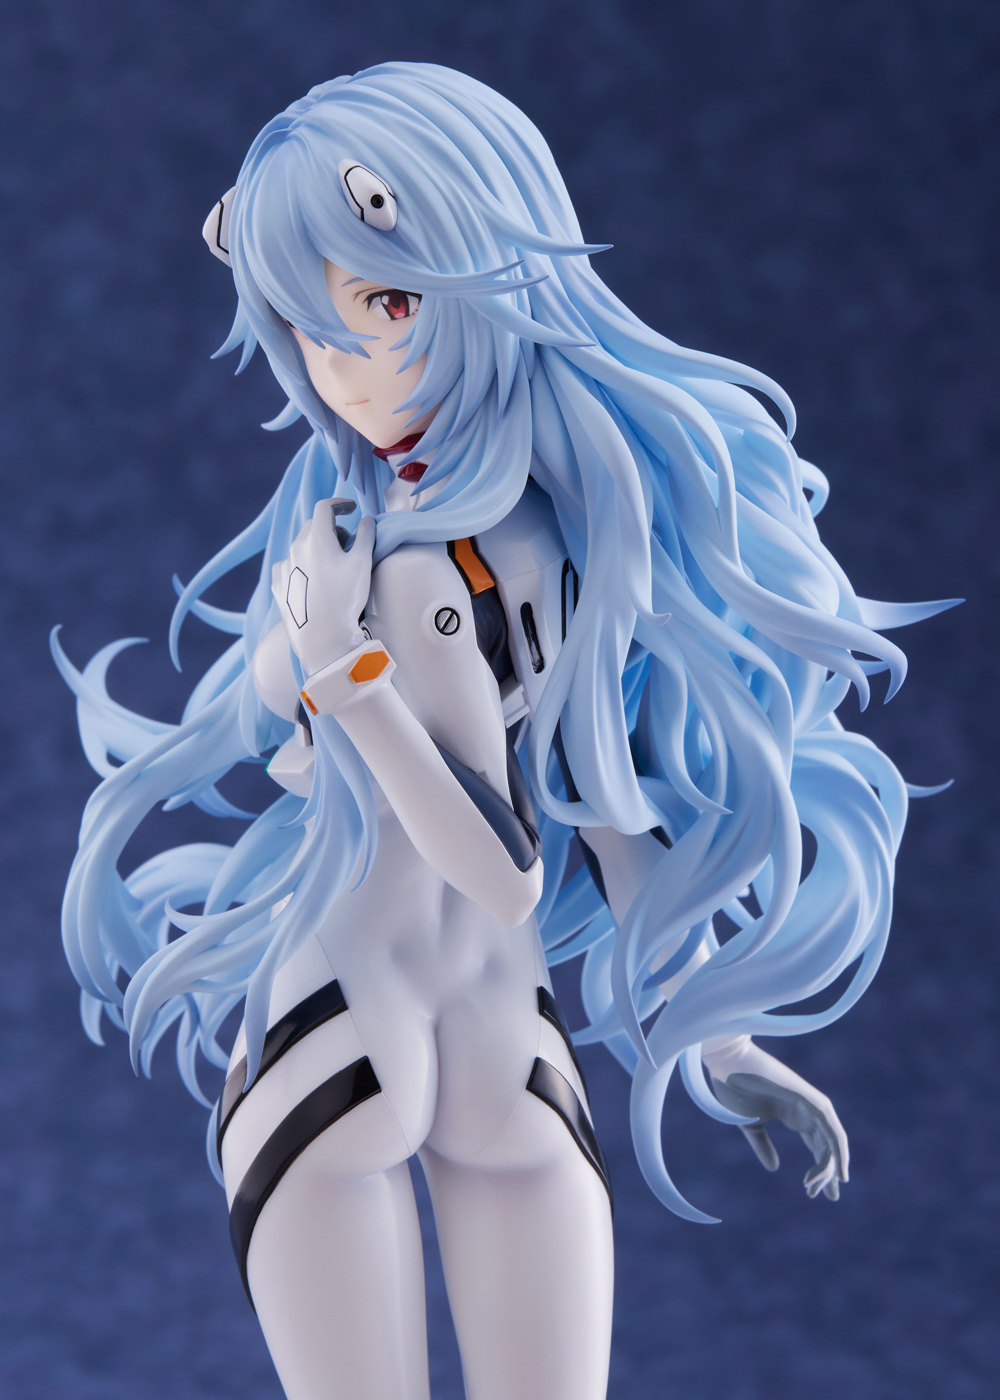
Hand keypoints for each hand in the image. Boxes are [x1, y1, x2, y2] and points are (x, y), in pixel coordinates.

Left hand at [271, 501, 375, 677]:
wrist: (322, 638)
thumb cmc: (345, 599)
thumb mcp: (362, 563)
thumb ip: (366, 535)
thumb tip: (367, 519)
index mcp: (316, 538)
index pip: (325, 507)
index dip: (339, 503)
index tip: (351, 508)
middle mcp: (296, 547)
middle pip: (313, 527)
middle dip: (332, 530)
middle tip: (348, 545)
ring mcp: (284, 566)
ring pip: (301, 547)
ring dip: (316, 549)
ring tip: (332, 568)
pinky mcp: (278, 585)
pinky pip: (289, 566)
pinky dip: (301, 565)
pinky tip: (312, 580)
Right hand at [705, 1040, 848, 1200]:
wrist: (728, 1062)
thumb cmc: (734, 1088)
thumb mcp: (749, 1124)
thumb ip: (762, 1145)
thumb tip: (774, 1168)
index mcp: (794, 1114)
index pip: (817, 1146)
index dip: (820, 1170)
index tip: (814, 1193)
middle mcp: (807, 1110)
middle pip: (827, 1147)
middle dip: (830, 1173)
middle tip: (831, 1197)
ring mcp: (811, 1104)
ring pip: (831, 1141)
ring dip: (830, 1167)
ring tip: (820, 1190)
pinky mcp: (811, 1099)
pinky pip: (832, 1129)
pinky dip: (839, 1149)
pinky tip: (840, 1169)